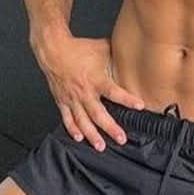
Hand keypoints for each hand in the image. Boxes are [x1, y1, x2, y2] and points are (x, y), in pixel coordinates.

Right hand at [35, 33, 145, 150]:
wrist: (54, 50)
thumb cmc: (78, 48)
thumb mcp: (102, 48)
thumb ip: (117, 56)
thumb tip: (132, 54)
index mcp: (96, 79)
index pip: (114, 92)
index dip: (127, 99)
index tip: (139, 106)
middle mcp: (84, 92)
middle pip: (98, 114)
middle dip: (110, 128)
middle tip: (121, 138)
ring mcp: (72, 98)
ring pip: (83, 121)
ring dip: (92, 135)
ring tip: (101, 146)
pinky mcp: (62, 101)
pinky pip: (67, 118)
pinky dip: (72, 129)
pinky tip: (79, 138)